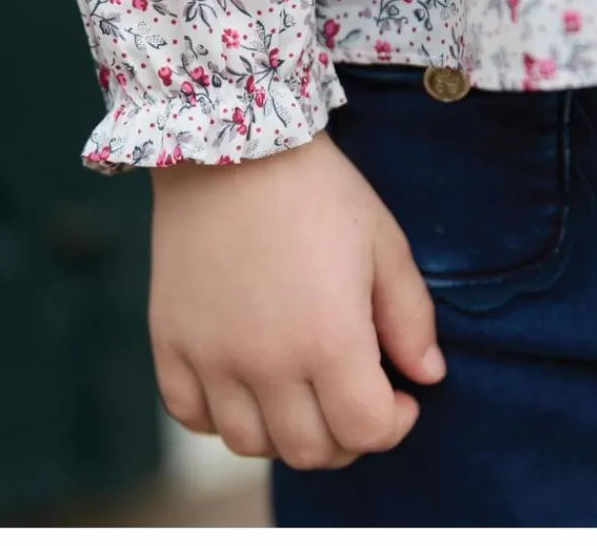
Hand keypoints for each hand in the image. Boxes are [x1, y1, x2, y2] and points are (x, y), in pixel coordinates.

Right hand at [148, 130, 445, 469]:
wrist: (229, 145)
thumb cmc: (315, 189)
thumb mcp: (382, 242)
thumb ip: (411, 317)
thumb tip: (426, 376)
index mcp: (329, 340)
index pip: (368, 431)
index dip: (396, 423)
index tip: (400, 395)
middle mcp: (266, 362)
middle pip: (311, 450)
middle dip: (347, 434)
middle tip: (353, 394)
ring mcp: (210, 355)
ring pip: (250, 443)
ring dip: (285, 430)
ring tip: (300, 389)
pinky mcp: (170, 340)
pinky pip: (190, 413)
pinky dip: (221, 414)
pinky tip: (244, 381)